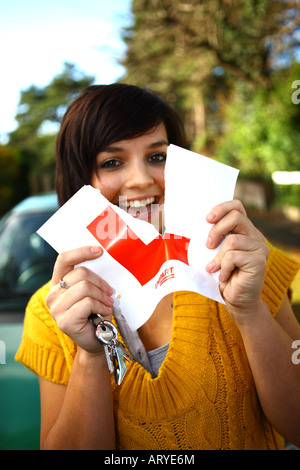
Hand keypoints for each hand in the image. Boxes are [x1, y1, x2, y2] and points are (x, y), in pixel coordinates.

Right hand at [46, 246, 113, 354]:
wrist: (97, 340)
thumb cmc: (96, 313)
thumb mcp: (92, 291)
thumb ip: (90, 278)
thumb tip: (101, 258)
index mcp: (58, 284)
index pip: (63, 260)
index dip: (81, 252)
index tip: (99, 251)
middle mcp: (52, 295)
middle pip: (80, 273)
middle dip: (100, 282)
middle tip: (110, 292)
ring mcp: (56, 309)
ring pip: (85, 288)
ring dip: (102, 296)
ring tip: (107, 304)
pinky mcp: (64, 321)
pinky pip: (87, 303)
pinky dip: (101, 306)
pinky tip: (104, 313)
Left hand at [205, 200, 269, 322]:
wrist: (236, 300)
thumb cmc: (223, 275)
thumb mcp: (215, 252)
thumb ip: (214, 237)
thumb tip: (199, 223)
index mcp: (245, 231)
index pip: (237, 206)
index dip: (222, 208)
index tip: (207, 219)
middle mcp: (256, 236)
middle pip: (236, 217)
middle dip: (216, 230)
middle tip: (207, 245)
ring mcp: (260, 248)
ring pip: (232, 240)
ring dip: (218, 256)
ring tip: (215, 268)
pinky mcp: (259, 261)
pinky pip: (233, 256)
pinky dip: (224, 267)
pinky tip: (224, 276)